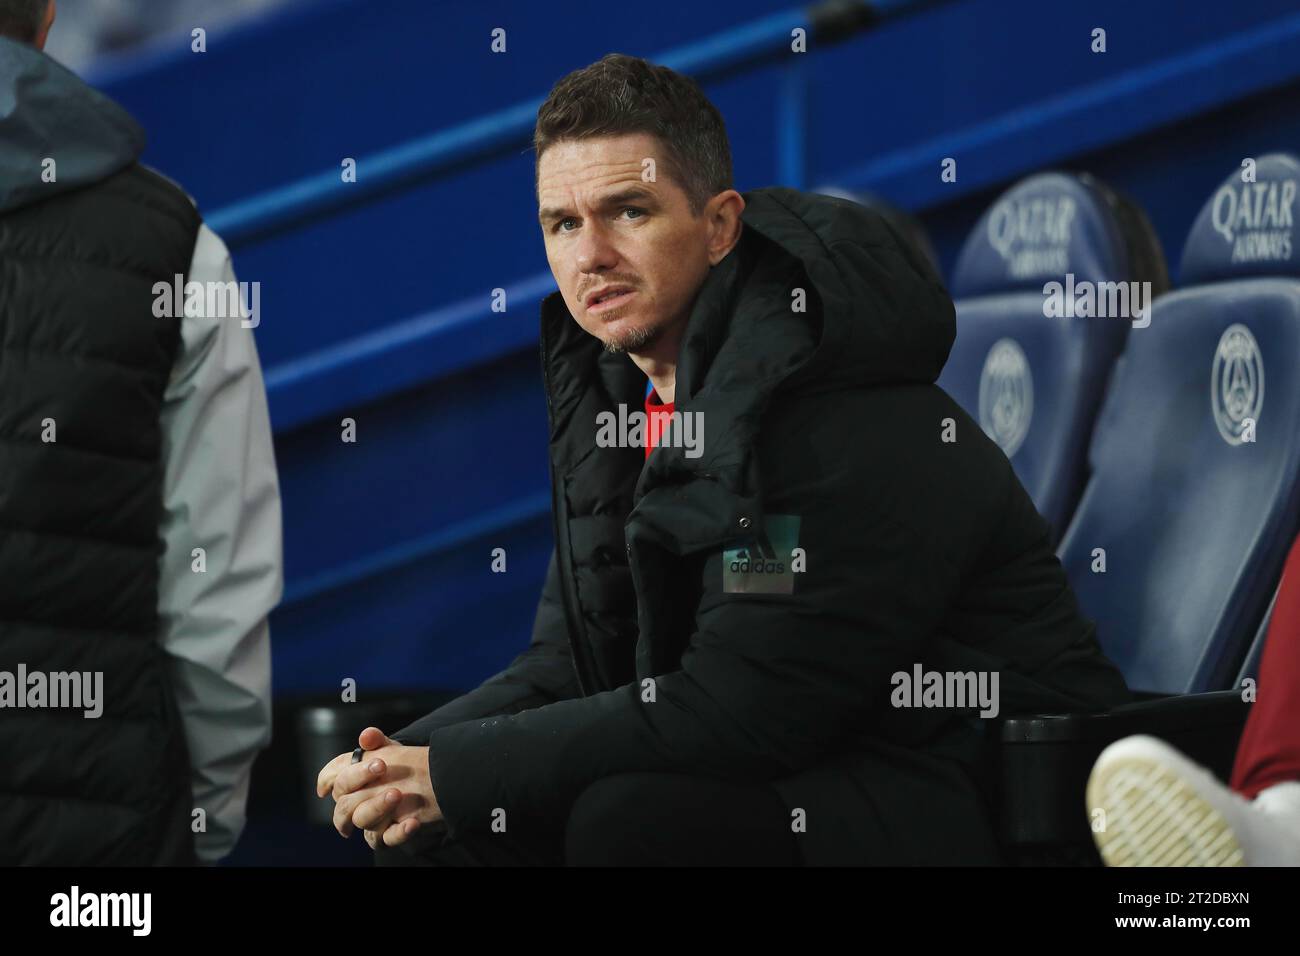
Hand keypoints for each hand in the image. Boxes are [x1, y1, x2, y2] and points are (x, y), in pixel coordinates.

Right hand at [317, 727, 442, 845]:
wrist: (428, 786)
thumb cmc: (400, 767)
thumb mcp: (390, 750)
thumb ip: (377, 741)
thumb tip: (366, 735)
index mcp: (350, 781)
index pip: (332, 778)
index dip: (336, 772)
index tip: (361, 759)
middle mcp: (355, 804)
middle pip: (343, 801)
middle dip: (359, 781)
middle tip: (383, 765)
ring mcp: (371, 821)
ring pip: (361, 820)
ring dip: (377, 807)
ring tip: (397, 793)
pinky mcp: (387, 836)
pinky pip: (386, 840)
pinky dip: (398, 832)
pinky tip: (412, 822)